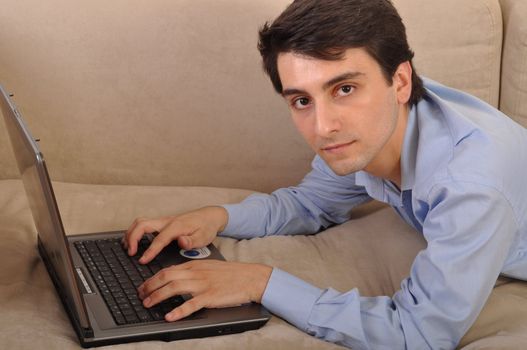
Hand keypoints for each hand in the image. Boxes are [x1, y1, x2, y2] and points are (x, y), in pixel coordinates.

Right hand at [123, 206, 228, 263]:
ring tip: (127, 248)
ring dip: (131, 233)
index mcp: (176, 226)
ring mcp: (163, 221)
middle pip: (142, 224)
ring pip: (141, 222)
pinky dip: (135, 231)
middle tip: (130, 252)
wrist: (210, 216)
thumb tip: (182, 242)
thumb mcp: (204, 237)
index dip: (149, 251)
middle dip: (132, 237)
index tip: (142, 260)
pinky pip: (144, 224)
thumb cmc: (206, 227)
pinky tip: (133, 241)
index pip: (159, 239)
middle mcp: (167, 221)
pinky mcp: (162, 223)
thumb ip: (192, 241)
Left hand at [138, 260, 272, 320]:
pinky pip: (191, 304)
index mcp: (194, 265)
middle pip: (166, 277)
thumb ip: (191, 271)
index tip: (143, 287)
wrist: (249, 277)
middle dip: (149, 287)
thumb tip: (175, 277)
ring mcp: (202, 285)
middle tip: (140, 296)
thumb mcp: (208, 267)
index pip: (167, 270)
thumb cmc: (230, 274)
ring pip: (173, 288)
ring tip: (148, 304)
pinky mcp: (210, 297)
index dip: (152, 279)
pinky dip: (178, 311)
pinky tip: (169, 316)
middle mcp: (196, 273)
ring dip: (157, 296)